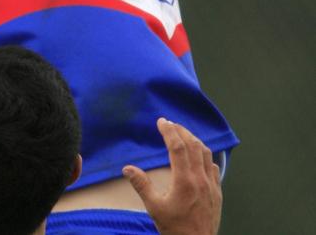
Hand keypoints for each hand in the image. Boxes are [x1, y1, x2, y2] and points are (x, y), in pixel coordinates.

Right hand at [123, 118, 222, 234]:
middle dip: (181, 131)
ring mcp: (211, 185)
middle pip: (193, 145)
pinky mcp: (217, 193)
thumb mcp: (154, 208)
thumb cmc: (175, 229)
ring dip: (194, 140)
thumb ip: (142, 185)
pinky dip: (205, 156)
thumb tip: (127, 168)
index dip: (169, 131)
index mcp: (184, 180)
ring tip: (184, 135)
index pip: (177, 147)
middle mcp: (200, 179)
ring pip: (206, 153)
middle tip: (170, 124)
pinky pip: (213, 167)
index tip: (161, 121)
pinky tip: (200, 157)